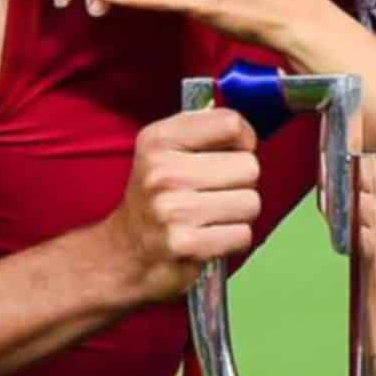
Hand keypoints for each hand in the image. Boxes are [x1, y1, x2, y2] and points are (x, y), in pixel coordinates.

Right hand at [99, 108, 261, 303]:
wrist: (125, 251)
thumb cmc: (157, 197)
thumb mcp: (167, 150)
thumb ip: (208, 130)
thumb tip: (250, 134)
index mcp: (159, 140)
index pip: (230, 123)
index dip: (243, 140)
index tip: (232, 153)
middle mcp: (162, 171)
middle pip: (248, 166)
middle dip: (241, 183)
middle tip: (215, 193)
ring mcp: (172, 208)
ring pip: (250, 202)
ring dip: (239, 214)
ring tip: (211, 216)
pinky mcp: (184, 243)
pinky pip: (242, 234)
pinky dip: (233, 239)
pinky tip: (209, 237)